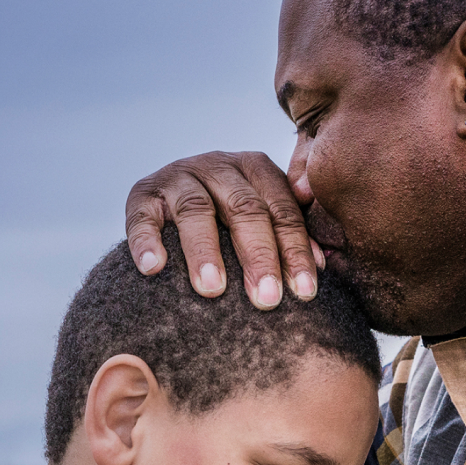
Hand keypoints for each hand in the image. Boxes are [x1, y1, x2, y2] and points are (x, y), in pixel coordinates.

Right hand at [122, 151, 319, 308]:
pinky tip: (153, 268)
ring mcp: (177, 177)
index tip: (304, 291)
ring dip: (204, 251)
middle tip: (266, 298)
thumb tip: (325, 262)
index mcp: (255, 168)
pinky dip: (146, 241)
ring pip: (195, 210)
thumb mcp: (260, 213)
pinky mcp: (140, 194)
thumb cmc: (228, 220)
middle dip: (257, 255)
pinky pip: (141, 217)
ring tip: (213, 289)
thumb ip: (288, 230)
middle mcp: (217, 166)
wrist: (171, 202)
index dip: (294, 250)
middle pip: (243, 208)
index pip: (281, 210)